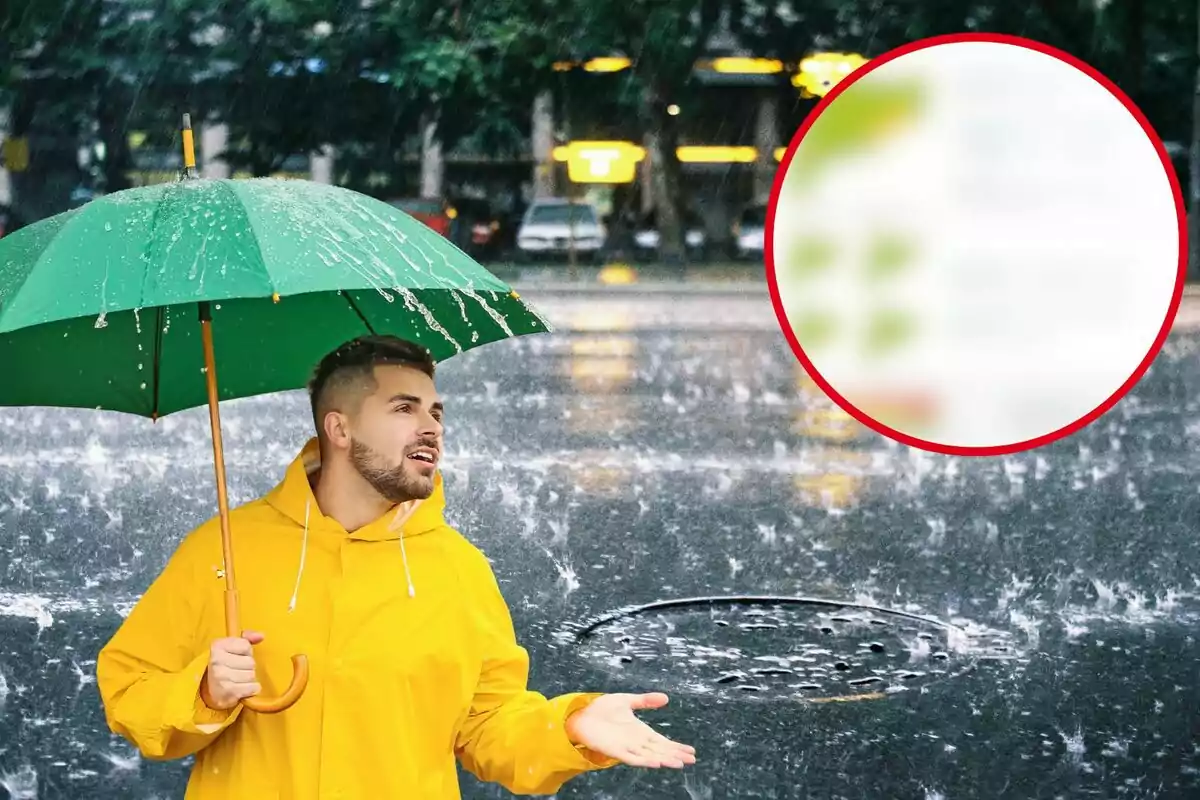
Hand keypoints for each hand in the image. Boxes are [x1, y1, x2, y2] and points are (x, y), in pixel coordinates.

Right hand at [200, 631, 263, 709]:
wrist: (210, 689)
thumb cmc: (225, 664)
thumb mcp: (231, 646)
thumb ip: (247, 638)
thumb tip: (261, 636)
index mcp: (217, 646)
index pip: (246, 646)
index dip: (246, 652)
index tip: (238, 656)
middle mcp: (217, 661)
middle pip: (250, 662)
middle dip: (248, 667)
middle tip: (238, 670)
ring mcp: (221, 677)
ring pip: (251, 675)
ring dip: (249, 679)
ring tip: (238, 680)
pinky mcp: (228, 692)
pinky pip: (252, 688)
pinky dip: (251, 689)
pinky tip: (241, 688)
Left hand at [565, 693, 695, 768]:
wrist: (581, 714)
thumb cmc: (602, 709)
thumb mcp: (627, 701)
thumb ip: (645, 701)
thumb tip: (666, 698)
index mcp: (640, 731)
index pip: (662, 741)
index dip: (676, 746)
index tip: (691, 751)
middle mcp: (636, 742)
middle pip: (660, 750)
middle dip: (675, 755)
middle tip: (692, 760)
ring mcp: (626, 747)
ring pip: (650, 756)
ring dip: (664, 760)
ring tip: (679, 763)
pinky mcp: (615, 750)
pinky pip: (632, 758)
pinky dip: (644, 760)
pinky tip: (656, 763)